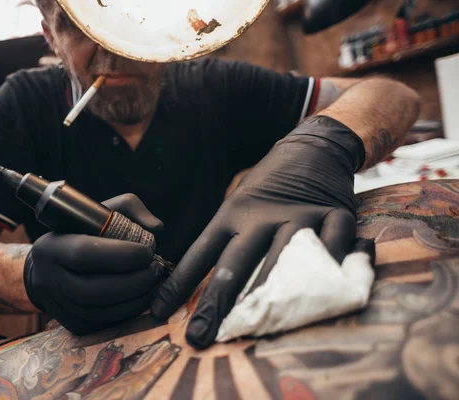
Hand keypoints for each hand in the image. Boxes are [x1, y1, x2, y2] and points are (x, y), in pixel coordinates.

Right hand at [24, 194, 166, 334]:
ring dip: (135, 300)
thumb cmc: (82, 234)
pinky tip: (143, 298)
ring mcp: (58, 306)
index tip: (148, 252)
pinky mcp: (72, 325)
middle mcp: (48, 279)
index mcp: (51, 247)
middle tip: (157, 270)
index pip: (84, 254)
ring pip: (100, 311)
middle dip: (134, 281)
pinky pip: (104, 323)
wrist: (49, 268)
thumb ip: (130, 209)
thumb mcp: (100, 212)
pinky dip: (128, 313)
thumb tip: (156, 228)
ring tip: (155, 284)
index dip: (120, 256)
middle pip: (93, 289)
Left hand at [150, 115, 365, 348]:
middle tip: (199, 336)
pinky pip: (332, 249)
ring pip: (279, 262)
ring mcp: (300, 216)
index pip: (200, 252)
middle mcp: (262, 217)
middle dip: (214, 303)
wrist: (311, 150)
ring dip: (263, 300)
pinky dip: (328, 273)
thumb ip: (225, 239)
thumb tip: (193, 286)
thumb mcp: (238, 205)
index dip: (179, 283)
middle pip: (234, 264)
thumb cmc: (268, 189)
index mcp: (232, 213)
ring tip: (250, 329)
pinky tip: (319, 298)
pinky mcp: (335, 215)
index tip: (159, 312)